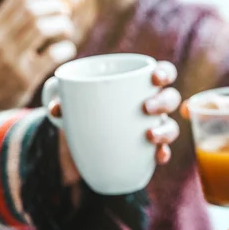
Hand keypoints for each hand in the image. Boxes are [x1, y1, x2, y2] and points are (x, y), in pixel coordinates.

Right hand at [0, 0, 75, 114]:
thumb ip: (16, 21)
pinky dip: (66, 48)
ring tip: (67, 31)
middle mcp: (1, 39)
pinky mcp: (25, 77)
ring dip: (62, 25)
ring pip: (43, 27)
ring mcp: (12, 58)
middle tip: (66, 13)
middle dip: (56, 6)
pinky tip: (67, 50)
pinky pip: (52, 54)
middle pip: (33, 8)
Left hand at [48, 61, 181, 185]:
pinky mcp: (150, 149)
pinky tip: (158, 156)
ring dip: (165, 130)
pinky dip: (163, 153)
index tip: (155, 78)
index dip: (165, 73)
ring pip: (171, 125)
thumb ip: (64, 100)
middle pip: (171, 98)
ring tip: (149, 135)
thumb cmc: (85, 107)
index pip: (163, 72)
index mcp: (140, 84)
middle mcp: (152, 104)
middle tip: (145, 107)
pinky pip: (163, 151)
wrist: (84, 135)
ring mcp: (154, 126)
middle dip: (163, 101)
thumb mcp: (73, 100)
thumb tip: (57, 108)